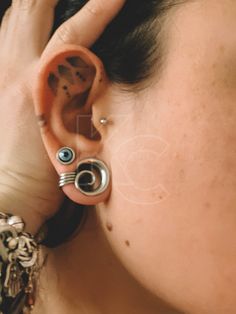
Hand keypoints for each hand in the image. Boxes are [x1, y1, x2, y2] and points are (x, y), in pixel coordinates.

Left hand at [0, 0, 125, 233]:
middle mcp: (14, 73)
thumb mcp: (75, 134)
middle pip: (30, 12)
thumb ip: (85, 101)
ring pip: (10, 21)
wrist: (11, 191)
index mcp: (40, 87)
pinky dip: (14, 26)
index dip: (98, 10)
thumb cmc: (44, 174)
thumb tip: (96, 74)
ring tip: (48, 2)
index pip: (73, 35)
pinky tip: (23, 27)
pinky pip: (0, 41)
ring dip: (31, 5)